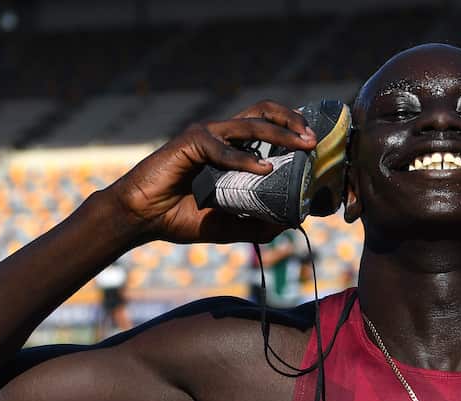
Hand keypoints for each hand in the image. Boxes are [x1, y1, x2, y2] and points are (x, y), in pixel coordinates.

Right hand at [105, 101, 315, 245]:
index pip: (268, 128)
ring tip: (302, 145)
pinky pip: (223, 148)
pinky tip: (264, 168)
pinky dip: (245, 158)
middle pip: (264, 112)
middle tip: (314, 140)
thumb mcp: (229, 227)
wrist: (143, 219)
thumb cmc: (181, 218)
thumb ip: (258, 223)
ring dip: (280, 133)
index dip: (293, 132)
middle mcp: (222, 137)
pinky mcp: (190, 143)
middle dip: (292, 121)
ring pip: (250, 124)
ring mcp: (206, 137)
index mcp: (231, 150)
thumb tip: (292, 223)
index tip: (317, 149)